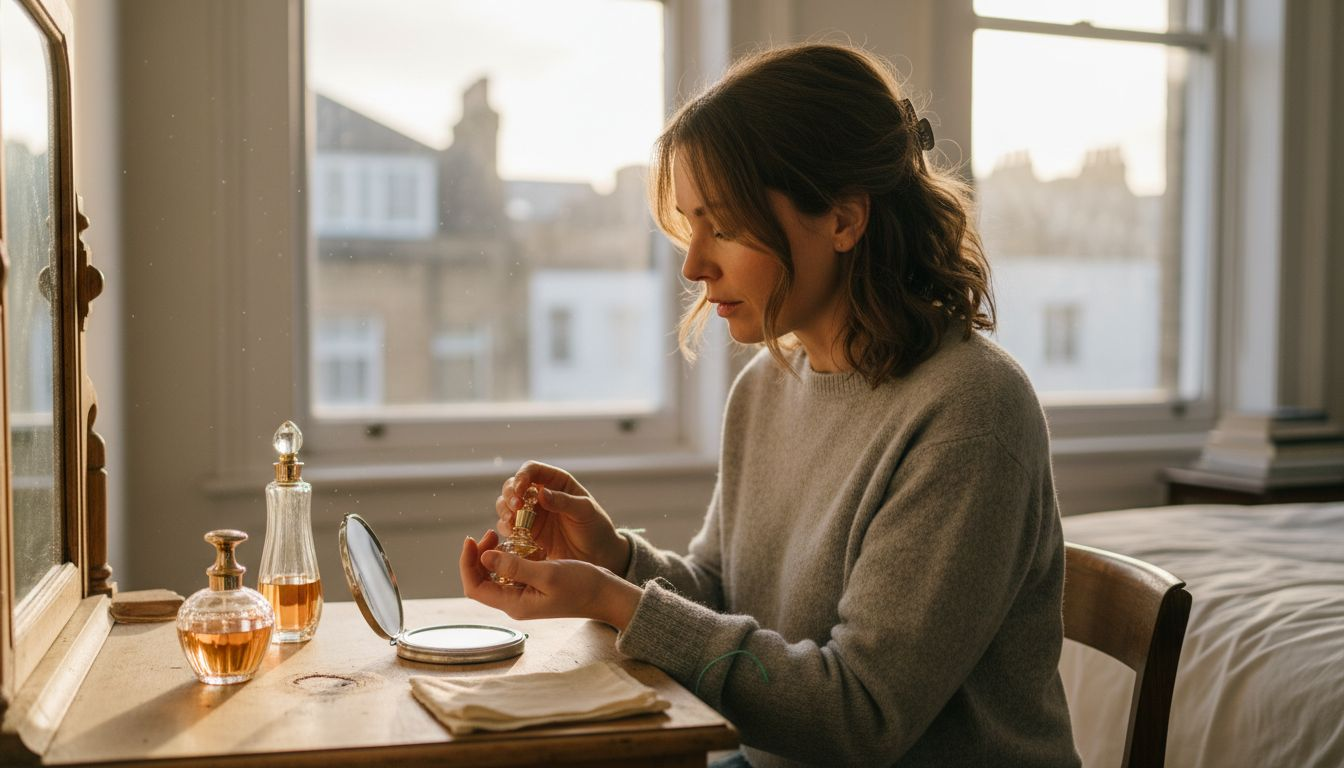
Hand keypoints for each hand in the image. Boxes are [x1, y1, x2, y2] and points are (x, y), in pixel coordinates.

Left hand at [460, 530, 641, 629]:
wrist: (605, 595)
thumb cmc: (581, 585)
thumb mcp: (548, 573)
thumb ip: (515, 566)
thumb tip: (484, 557)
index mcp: (514, 604)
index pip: (474, 587)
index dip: (466, 563)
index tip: (471, 539)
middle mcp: (515, 602)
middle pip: (480, 580)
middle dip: (477, 556)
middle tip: (490, 533)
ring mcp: (523, 595)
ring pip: (493, 575)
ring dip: (491, 554)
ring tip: (501, 535)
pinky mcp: (532, 587)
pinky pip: (510, 572)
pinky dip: (507, 556)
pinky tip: (516, 543)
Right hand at [495, 461, 630, 574]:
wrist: (598, 556)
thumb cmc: (596, 528)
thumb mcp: (585, 512)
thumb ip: (564, 502)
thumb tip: (541, 493)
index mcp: (556, 482)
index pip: (532, 470)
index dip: (522, 476)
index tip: (520, 490)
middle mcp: (540, 494)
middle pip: (513, 485)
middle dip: (510, 494)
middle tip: (515, 507)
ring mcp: (532, 513)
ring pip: (506, 504)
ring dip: (504, 510)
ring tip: (511, 521)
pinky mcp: (527, 532)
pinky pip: (509, 526)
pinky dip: (506, 528)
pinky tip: (512, 533)